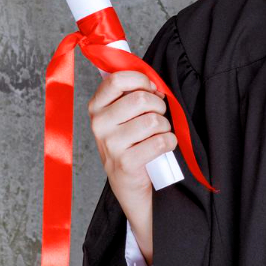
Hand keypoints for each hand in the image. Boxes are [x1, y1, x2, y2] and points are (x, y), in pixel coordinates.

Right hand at [88, 69, 176, 264]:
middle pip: (140, 99)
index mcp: (96, 107)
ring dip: (165, 127)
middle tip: (158, 117)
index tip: (151, 90)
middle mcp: (98, 124)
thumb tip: (153, 79)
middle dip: (159, 107)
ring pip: (153, 120)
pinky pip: (160, 141)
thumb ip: (133, 93)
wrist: (132, 187)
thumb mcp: (125, 116)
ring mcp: (109, 145)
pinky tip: (163, 147)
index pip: (117, 79)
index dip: (141, 81)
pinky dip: (169, 143)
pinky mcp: (125, 163)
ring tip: (160, 135)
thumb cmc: (133, 145)